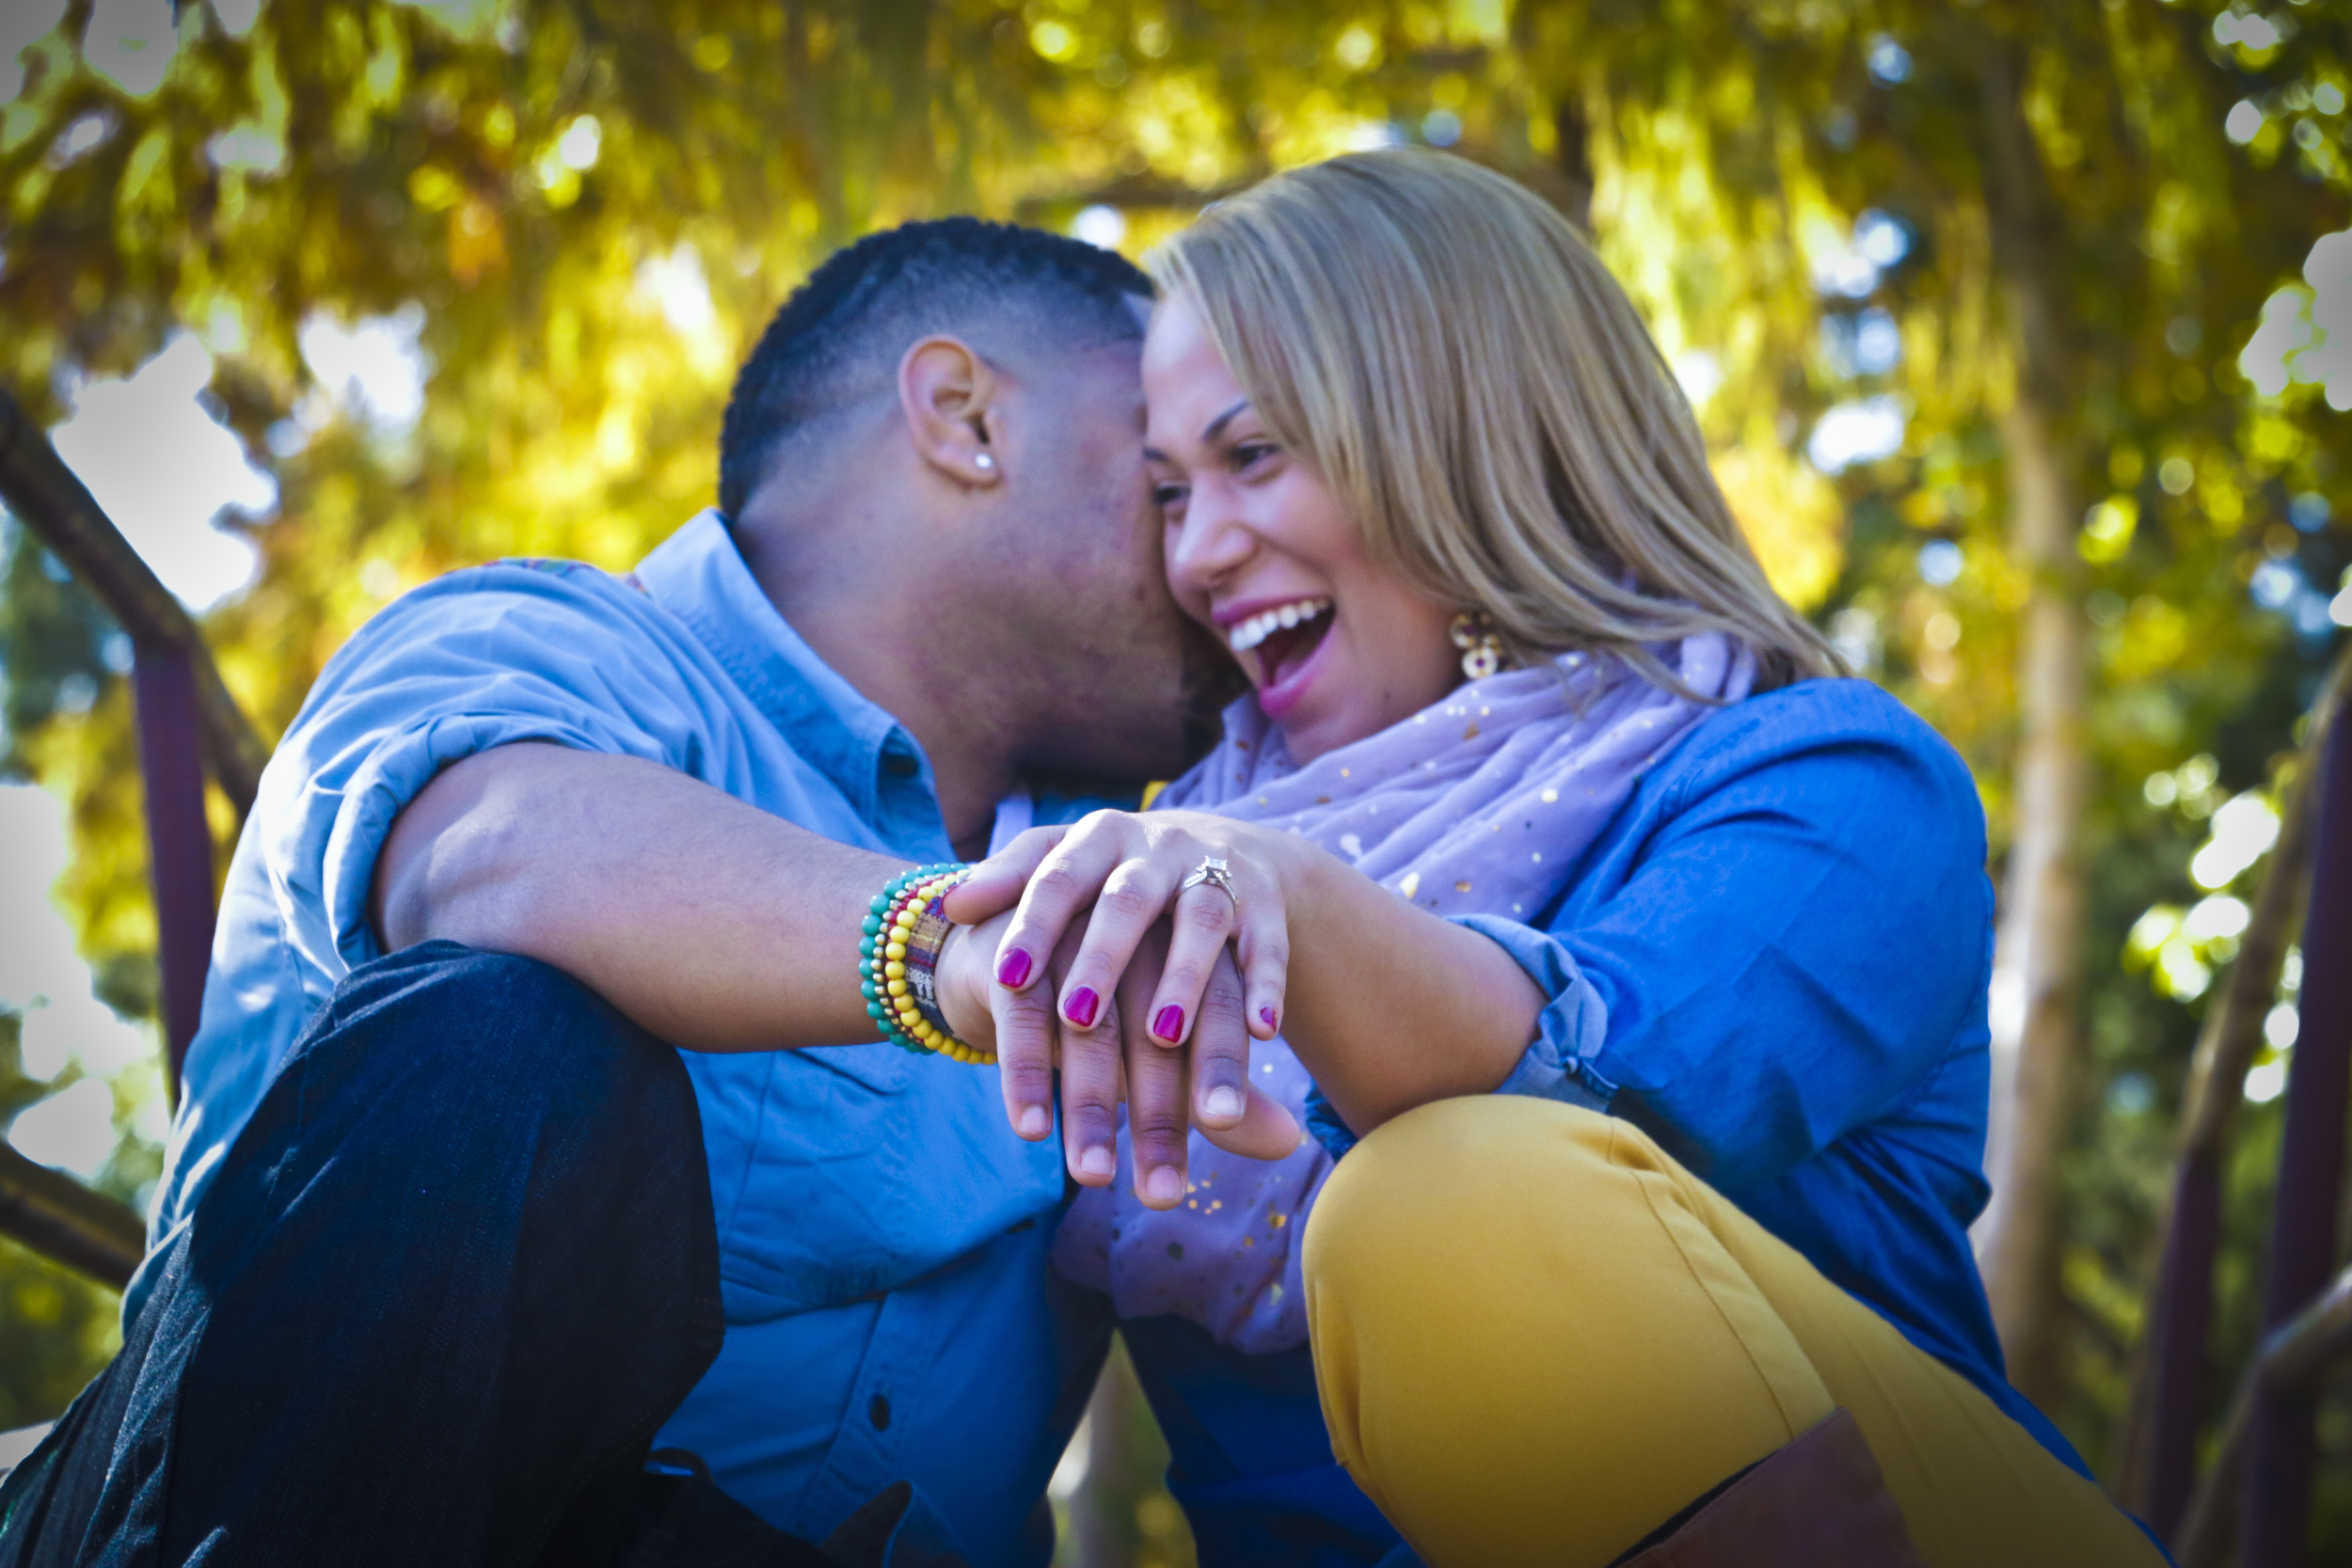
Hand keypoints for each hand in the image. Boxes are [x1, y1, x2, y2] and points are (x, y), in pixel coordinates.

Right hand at [937, 904, 1297, 1207]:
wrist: (1016, 942)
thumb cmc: (1113, 1007)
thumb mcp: (1166, 1046)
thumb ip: (1222, 1091)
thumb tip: (1289, 1142)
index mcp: (1189, 947)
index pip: (1216, 1005)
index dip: (1219, 1063)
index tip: (1221, 1124)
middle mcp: (1137, 936)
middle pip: (1154, 1031)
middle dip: (1158, 1113)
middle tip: (1161, 1194)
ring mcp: (1074, 940)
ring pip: (1089, 1030)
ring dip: (1090, 1107)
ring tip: (1095, 1176)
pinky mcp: (1015, 953)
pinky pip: (1024, 1020)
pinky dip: (1028, 1076)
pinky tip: (1032, 1129)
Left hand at [947, 811, 1302, 1144]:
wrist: (1224, 851)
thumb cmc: (1116, 873)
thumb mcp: (1065, 864)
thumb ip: (1011, 882)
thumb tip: (948, 905)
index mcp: (1098, 837)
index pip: (1058, 876)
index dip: (1034, 926)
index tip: (1005, 978)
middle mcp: (1158, 848)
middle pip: (1128, 901)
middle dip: (1103, 959)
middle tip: (1077, 1019)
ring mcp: (1216, 871)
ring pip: (1202, 921)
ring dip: (1184, 979)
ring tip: (1163, 1038)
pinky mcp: (1265, 903)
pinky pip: (1268, 944)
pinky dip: (1268, 987)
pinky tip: (1260, 1035)